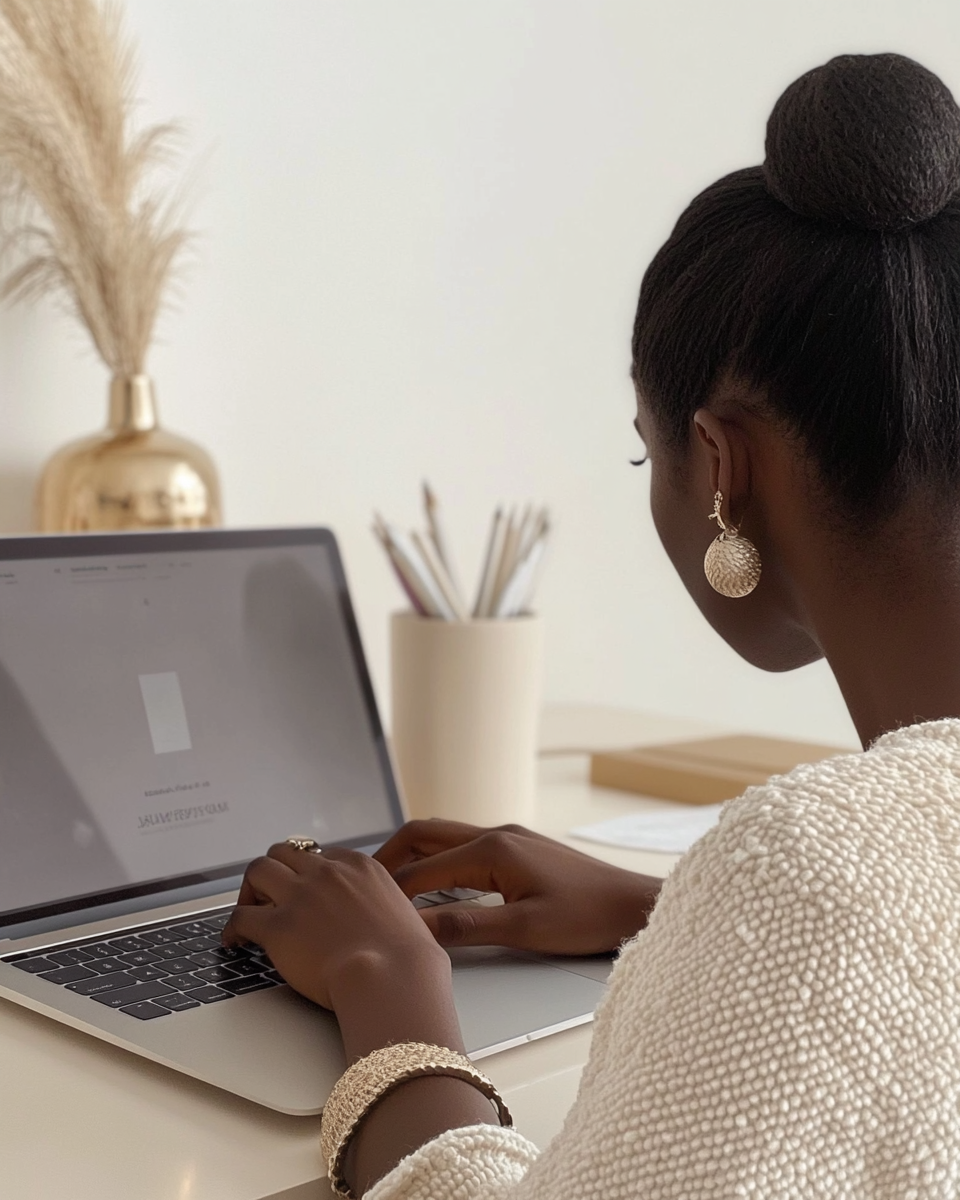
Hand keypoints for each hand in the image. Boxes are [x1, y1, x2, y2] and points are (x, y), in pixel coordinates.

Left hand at [222, 842, 447, 1011]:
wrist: (393, 977)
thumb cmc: (406, 958)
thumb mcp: (402, 912)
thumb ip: (382, 906)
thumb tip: (379, 921)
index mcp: (358, 866)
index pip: (320, 856)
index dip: (306, 873)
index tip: (302, 888)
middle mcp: (326, 873)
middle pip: (284, 853)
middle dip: (275, 872)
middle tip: (269, 894)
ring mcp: (300, 896)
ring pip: (258, 871)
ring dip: (250, 889)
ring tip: (249, 910)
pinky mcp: (278, 926)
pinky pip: (241, 917)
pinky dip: (233, 928)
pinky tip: (235, 941)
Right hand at [375, 820, 661, 955]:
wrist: (634, 904)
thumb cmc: (587, 917)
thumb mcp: (524, 929)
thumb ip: (466, 927)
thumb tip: (416, 932)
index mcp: (492, 850)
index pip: (424, 869)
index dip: (392, 892)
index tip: (365, 912)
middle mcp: (496, 834)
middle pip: (425, 834)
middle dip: (390, 857)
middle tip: (363, 885)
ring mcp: (509, 837)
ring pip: (445, 836)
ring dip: (414, 855)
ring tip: (388, 884)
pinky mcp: (519, 848)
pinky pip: (465, 845)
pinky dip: (438, 858)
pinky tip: (435, 883)